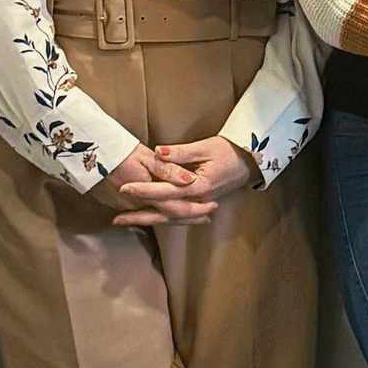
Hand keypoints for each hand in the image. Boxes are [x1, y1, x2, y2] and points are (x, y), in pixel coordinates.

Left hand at [111, 134, 253, 227]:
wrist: (251, 162)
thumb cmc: (230, 151)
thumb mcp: (205, 147)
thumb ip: (179, 153)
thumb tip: (157, 152)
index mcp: (199, 186)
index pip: (166, 191)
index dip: (144, 190)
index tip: (125, 188)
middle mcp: (199, 200)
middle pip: (165, 213)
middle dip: (139, 216)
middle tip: (117, 219)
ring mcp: (200, 204)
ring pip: (169, 218)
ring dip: (146, 220)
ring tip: (123, 221)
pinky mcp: (199, 203)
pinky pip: (177, 216)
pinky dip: (161, 219)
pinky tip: (147, 220)